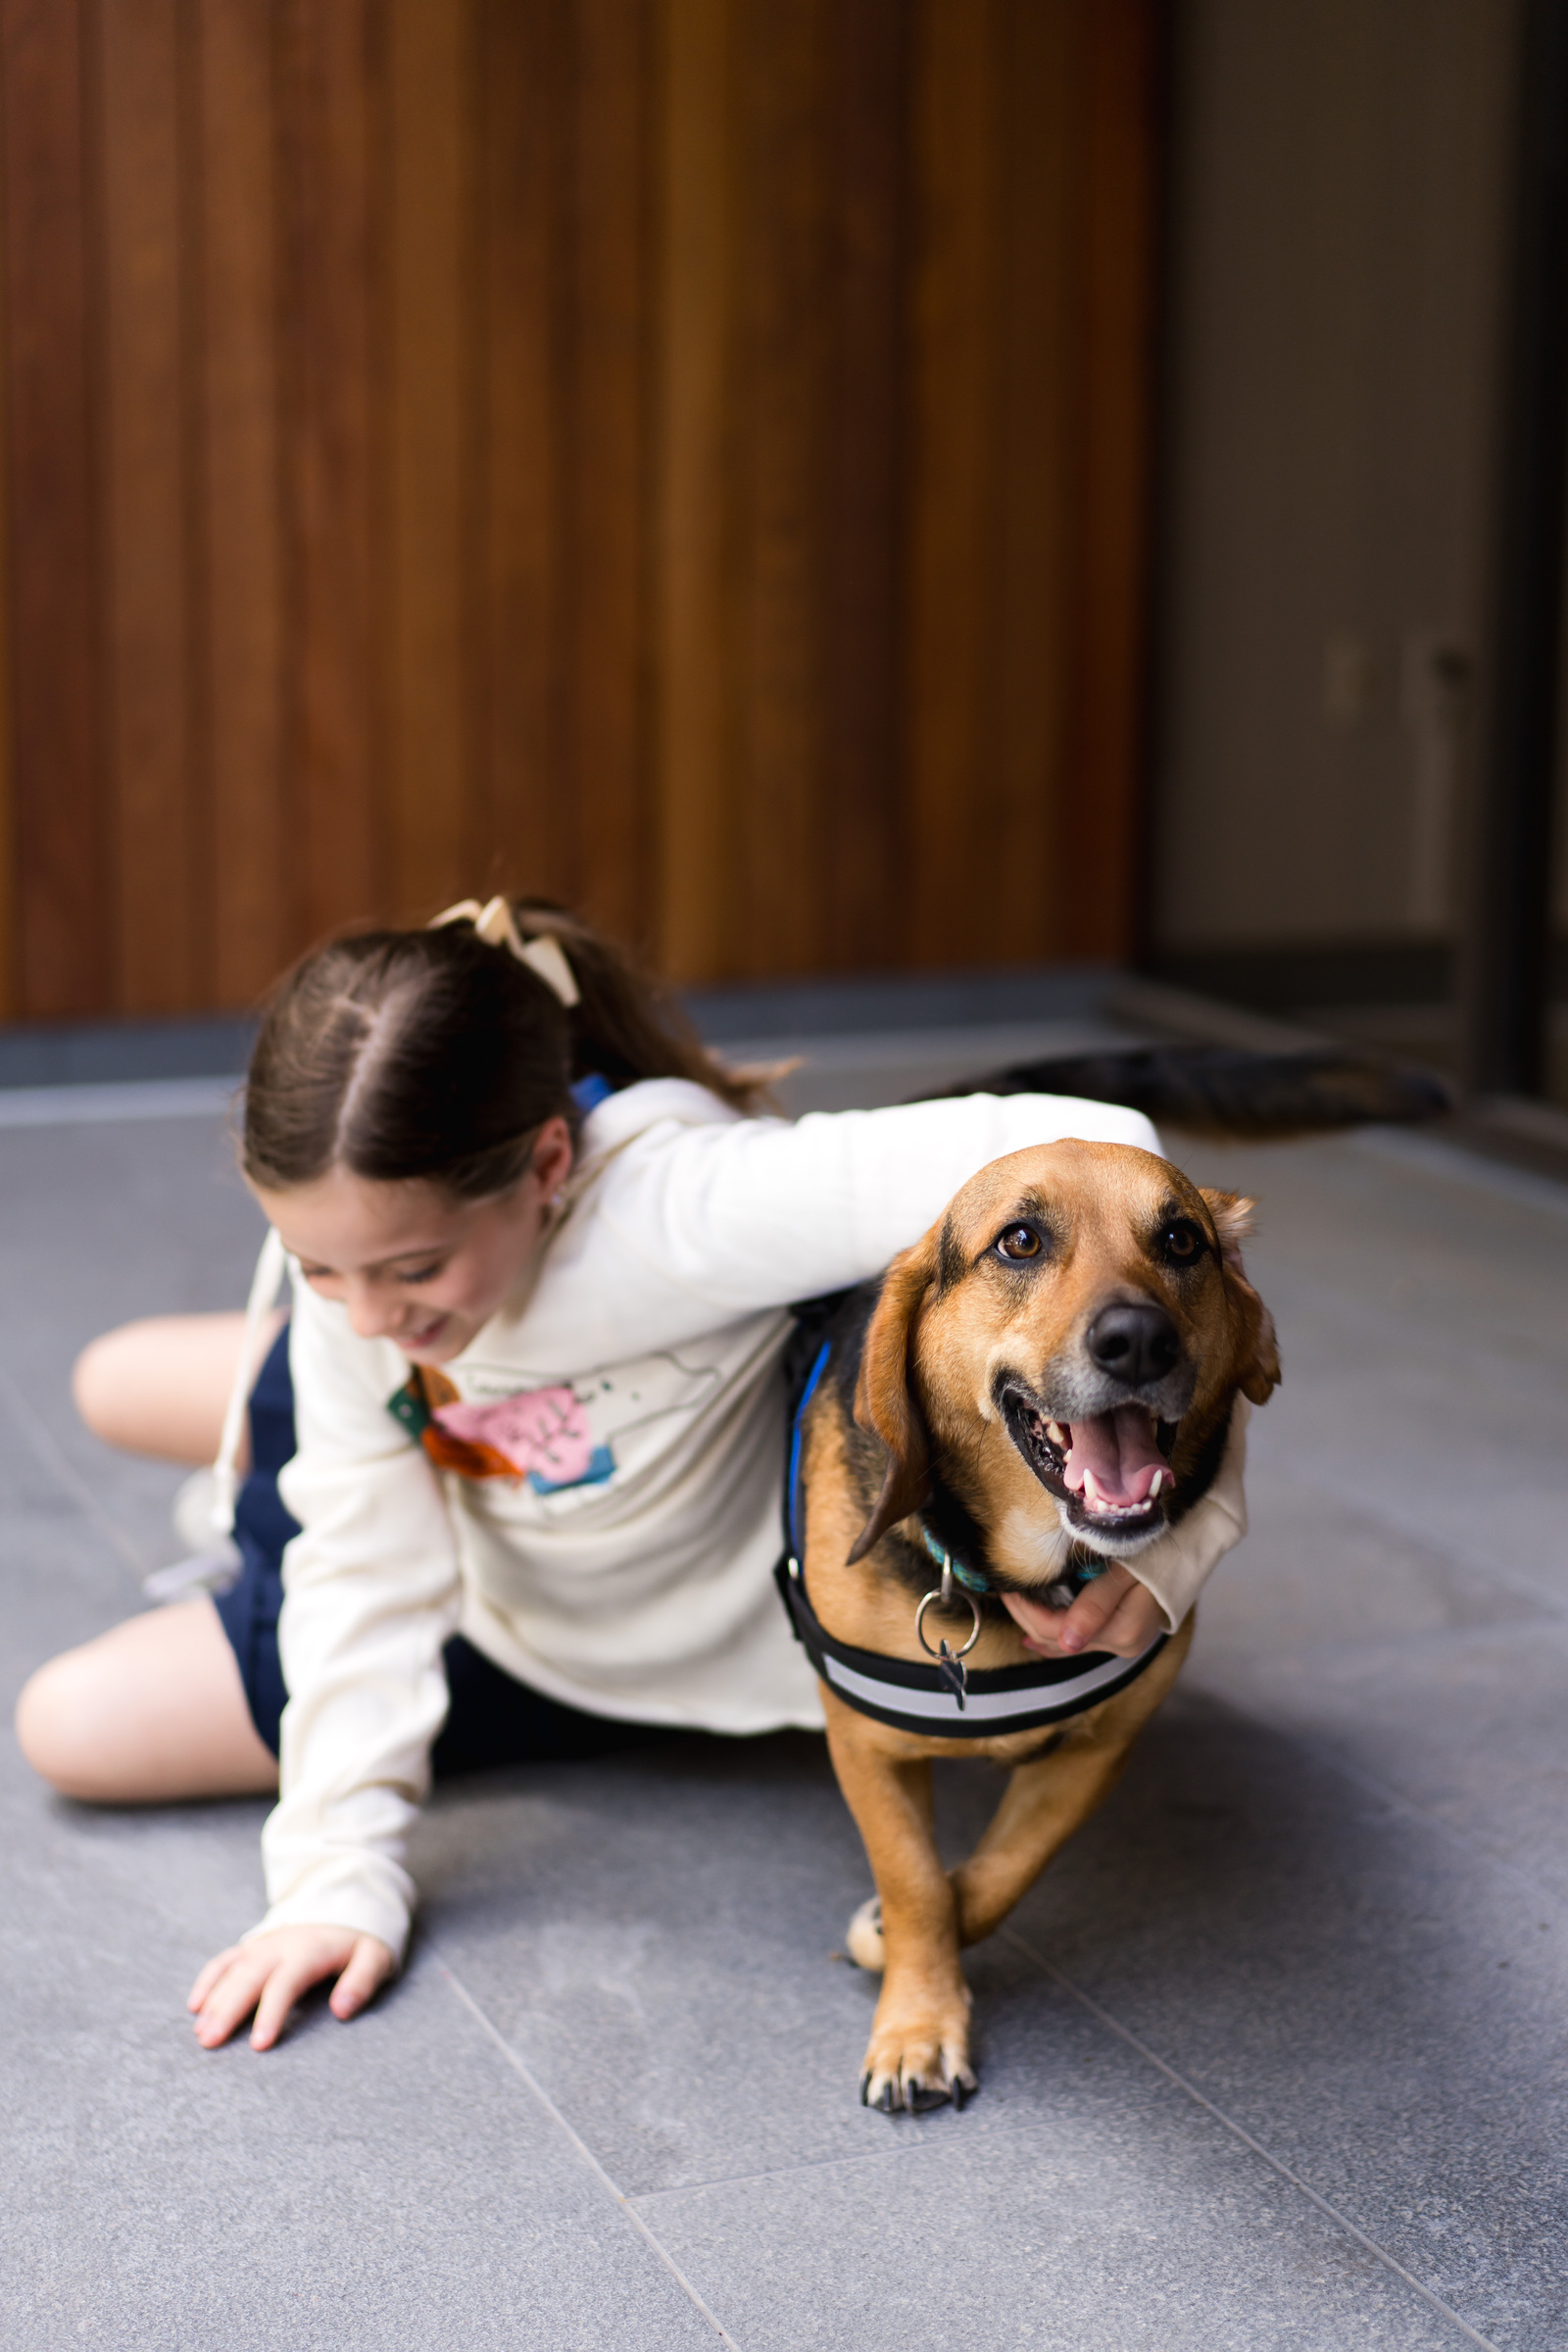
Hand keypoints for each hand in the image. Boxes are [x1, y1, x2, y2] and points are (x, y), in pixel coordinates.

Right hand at [188, 1925, 394, 2050]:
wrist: (348, 1900)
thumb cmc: (362, 1938)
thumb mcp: (376, 1955)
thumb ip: (362, 1981)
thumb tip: (342, 2010)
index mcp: (309, 1950)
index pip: (285, 1984)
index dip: (271, 2013)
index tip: (258, 2045)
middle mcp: (280, 1945)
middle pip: (248, 1977)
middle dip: (227, 2010)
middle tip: (209, 2042)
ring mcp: (264, 1943)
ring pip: (233, 1970)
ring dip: (214, 1999)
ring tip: (200, 2032)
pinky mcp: (256, 1944)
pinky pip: (226, 1959)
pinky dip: (209, 1979)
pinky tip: (195, 2005)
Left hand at [1002, 1563, 1165, 1660]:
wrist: (1192, 1551)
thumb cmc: (1158, 1552)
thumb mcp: (1125, 1572)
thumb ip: (1096, 1605)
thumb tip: (1067, 1643)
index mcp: (1122, 1632)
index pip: (1056, 1631)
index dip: (1026, 1611)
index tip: (1007, 1587)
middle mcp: (1123, 1645)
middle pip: (1057, 1640)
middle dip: (1026, 1617)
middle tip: (1004, 1591)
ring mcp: (1124, 1643)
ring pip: (1065, 1643)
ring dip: (1037, 1625)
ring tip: (1015, 1605)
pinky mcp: (1124, 1636)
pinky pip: (1079, 1641)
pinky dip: (1055, 1635)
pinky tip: (1032, 1637)